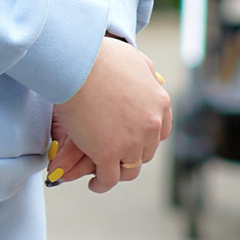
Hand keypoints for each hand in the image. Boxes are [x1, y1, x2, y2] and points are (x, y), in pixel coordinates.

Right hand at [50, 37, 171, 191]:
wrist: (79, 64)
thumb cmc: (100, 56)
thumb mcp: (136, 60)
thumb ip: (147, 74)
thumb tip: (150, 79)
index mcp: (160, 103)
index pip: (160, 131)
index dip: (146, 137)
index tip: (133, 138)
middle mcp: (150, 126)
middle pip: (145, 151)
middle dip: (131, 153)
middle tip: (114, 154)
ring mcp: (131, 142)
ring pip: (130, 169)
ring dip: (119, 172)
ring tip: (105, 173)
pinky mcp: (107, 153)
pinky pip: (108, 178)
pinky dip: (102, 184)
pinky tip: (94, 183)